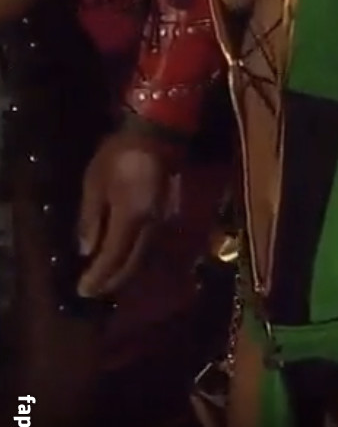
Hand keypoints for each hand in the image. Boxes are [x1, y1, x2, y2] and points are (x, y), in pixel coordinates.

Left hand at [76, 129, 180, 297]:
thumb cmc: (119, 155)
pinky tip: (125, 257)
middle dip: (112, 281)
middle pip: (132, 263)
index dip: (98, 277)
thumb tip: (86, 251)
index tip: (82, 291)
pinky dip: (134, 257)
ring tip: (107, 280)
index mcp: (131, 219)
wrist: (156, 134)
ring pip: (143, 256)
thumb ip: (91, 219)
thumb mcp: (95, 183)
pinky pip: (149, 244)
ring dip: (124, 272)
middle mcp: (150, 227)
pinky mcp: (166, 214)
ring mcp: (162, 221)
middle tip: (93, 292)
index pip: (113, 258)